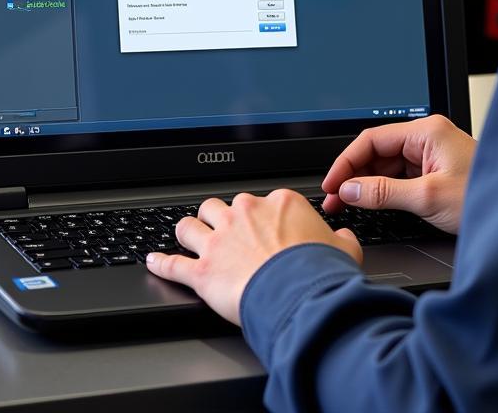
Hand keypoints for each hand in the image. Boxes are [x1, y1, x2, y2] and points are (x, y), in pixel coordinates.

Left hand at [145, 190, 361, 325]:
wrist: (299, 296)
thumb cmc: (319, 272)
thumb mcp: (344, 249)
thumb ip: (340, 239)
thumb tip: (343, 238)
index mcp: (278, 203)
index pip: (262, 201)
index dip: (261, 217)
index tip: (264, 229)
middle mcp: (243, 214)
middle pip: (220, 206)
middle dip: (220, 218)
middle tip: (225, 233)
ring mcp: (219, 241)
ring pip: (190, 225)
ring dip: (188, 232)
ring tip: (188, 237)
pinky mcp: (202, 271)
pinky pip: (172, 264)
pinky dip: (160, 263)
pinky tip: (153, 260)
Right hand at [321, 114, 475, 233]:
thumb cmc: (485, 198)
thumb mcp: (428, 197)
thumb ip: (384, 193)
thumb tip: (350, 191)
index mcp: (427, 132)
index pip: (372, 139)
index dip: (346, 162)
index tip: (331, 184)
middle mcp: (428, 138)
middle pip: (377, 152)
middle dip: (353, 175)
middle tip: (334, 201)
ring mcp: (432, 155)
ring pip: (387, 166)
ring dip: (366, 185)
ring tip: (347, 206)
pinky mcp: (436, 172)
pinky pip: (400, 177)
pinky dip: (383, 190)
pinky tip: (371, 204)